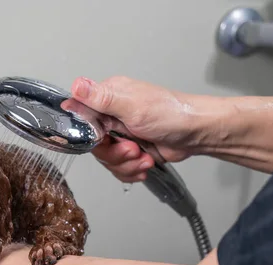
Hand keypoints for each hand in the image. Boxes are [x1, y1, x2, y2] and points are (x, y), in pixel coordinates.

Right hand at [63, 76, 213, 182]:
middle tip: (132, 148)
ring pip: (106, 160)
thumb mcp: (132, 106)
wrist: (196, 133)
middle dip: (114, 154)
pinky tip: (146, 162)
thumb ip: (101, 98)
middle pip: (93, 146)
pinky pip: (118, 169)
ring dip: (126, 163)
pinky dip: (132, 170)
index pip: (81, 119)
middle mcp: (111, 116)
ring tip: (144, 155)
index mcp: (107, 98)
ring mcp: (120, 135)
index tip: (103, 139)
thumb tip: (76, 85)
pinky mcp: (130, 151)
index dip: (88, 135)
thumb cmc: (171, 114)